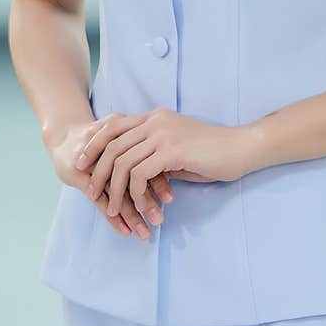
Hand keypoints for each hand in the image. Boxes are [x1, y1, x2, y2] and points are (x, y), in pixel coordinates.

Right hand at [48, 115, 174, 239]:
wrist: (63, 134)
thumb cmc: (100, 138)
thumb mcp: (122, 133)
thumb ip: (143, 148)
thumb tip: (172, 170)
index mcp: (122, 136)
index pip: (143, 162)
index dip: (158, 180)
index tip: (171, 198)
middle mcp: (108, 149)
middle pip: (131, 178)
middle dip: (147, 200)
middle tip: (160, 220)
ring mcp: (93, 162)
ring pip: (116, 192)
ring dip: (131, 214)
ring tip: (145, 232)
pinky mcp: (79, 175)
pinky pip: (99, 200)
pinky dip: (113, 217)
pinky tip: (125, 231)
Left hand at [75, 108, 246, 218]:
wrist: (242, 148)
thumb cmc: (214, 153)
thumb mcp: (179, 150)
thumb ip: (157, 155)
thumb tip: (139, 173)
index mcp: (154, 118)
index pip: (112, 126)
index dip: (94, 145)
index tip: (83, 164)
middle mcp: (155, 121)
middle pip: (111, 143)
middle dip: (96, 169)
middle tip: (90, 191)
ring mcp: (163, 134)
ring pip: (123, 161)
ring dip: (114, 188)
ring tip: (112, 208)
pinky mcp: (172, 151)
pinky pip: (140, 174)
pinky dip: (136, 193)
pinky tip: (141, 206)